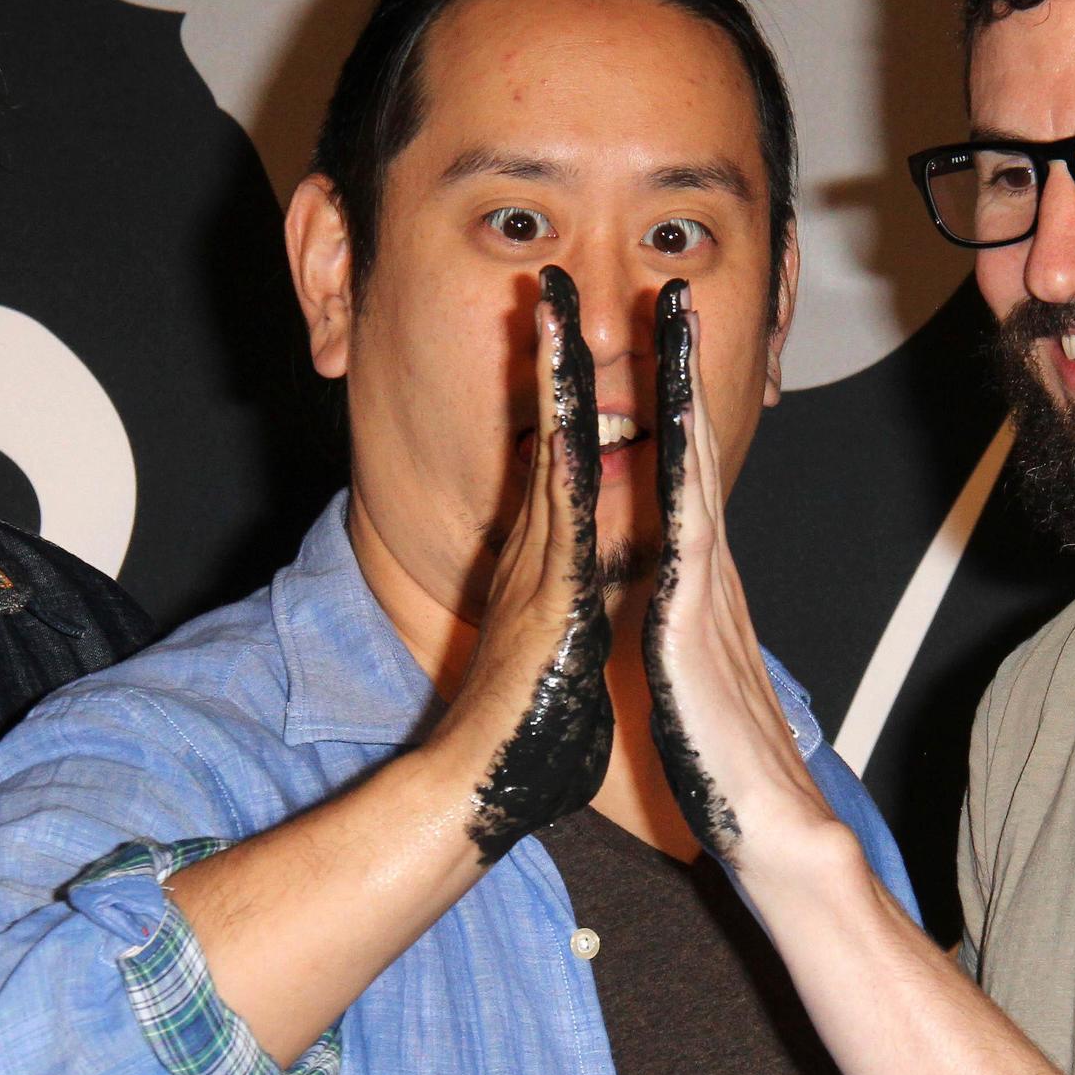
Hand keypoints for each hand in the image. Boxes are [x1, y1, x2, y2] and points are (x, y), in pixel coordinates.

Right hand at [452, 267, 614, 861]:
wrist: (485, 790)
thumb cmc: (525, 742)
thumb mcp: (563, 662)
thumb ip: (572, 627)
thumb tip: (589, 617)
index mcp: (549, 565)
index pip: (560, 457)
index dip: (569, 393)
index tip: (577, 334)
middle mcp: (538, 553)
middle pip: (547, 431)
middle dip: (553, 356)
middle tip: (552, 283)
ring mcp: (540, 569)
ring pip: (549, 452)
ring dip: (553, 382)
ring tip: (552, 308)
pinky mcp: (551, 601)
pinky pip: (558, 519)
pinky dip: (561, 461)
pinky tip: (566, 414)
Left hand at [643, 280, 832, 861]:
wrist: (774, 824)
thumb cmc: (729, 763)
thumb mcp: (688, 678)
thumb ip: (680, 635)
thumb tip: (664, 608)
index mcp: (702, 586)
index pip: (687, 476)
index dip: (678, 407)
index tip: (666, 345)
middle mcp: (710, 574)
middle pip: (696, 452)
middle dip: (685, 372)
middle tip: (675, 297)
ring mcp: (707, 593)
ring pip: (693, 473)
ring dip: (685, 398)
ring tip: (676, 330)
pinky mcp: (693, 626)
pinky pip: (684, 536)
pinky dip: (680, 480)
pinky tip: (672, 434)